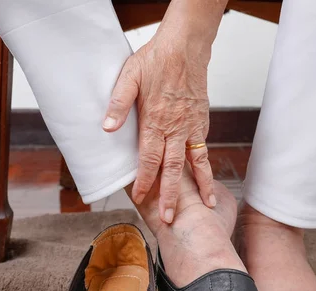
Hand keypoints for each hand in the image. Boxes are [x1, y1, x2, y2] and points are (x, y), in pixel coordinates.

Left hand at [103, 31, 215, 223]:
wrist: (186, 47)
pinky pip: (203, 148)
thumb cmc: (156, 60)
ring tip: (208, 204)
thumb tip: (107, 128)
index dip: (145, 180)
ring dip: (202, 185)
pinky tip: (207, 179)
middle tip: (171, 217)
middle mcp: (177, 128)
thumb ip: (118, 104)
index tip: (141, 198)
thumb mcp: (129, 77)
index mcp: (156, 120)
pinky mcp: (202, 121)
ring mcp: (192, 126)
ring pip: (197, 162)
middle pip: (173, 168)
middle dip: (171, 195)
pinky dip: (206, 166)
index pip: (150, 158)